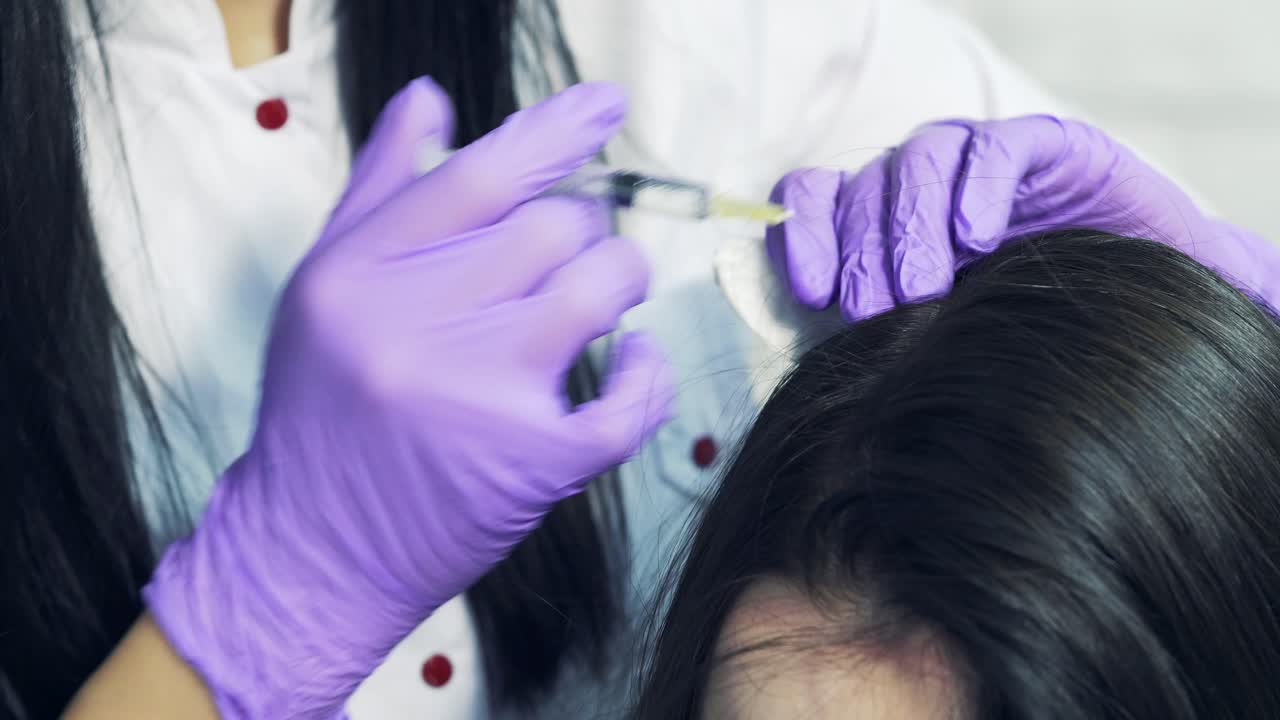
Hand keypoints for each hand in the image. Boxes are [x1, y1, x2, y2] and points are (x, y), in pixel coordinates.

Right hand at [144, 79, 673, 718]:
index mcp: (359, 274)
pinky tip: (632, 364)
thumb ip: (380, 189)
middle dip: (581, 228)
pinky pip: (633, 397)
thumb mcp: (326, 288)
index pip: (479, 174)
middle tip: (569, 253)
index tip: (605, 109)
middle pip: (554, 225)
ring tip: (603, 296)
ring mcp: (480, 397)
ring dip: (620, 278)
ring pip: (601, 289)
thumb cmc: (322, 409)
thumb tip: (430, 97)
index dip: (556, 132)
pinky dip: (649, 373)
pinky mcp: (534, 464)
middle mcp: (416, 327)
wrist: (312, 549)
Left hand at [768, 115, 1279, 320]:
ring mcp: (978, 159)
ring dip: (912, 227)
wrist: (1140, 320)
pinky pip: (997, 149)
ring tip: (924, 291)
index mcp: (880, 223)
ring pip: (919, 161)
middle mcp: (919, 185)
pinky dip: (978, 188)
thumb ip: (878, 343)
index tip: (811, 294)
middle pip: (862, 189)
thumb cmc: (1023, 338)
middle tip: (875, 314)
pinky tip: (978, 237)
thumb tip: (814, 378)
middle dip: (862, 254)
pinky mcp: (1045, 146)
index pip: (813, 200)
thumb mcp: (936, 343)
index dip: (801, 236)